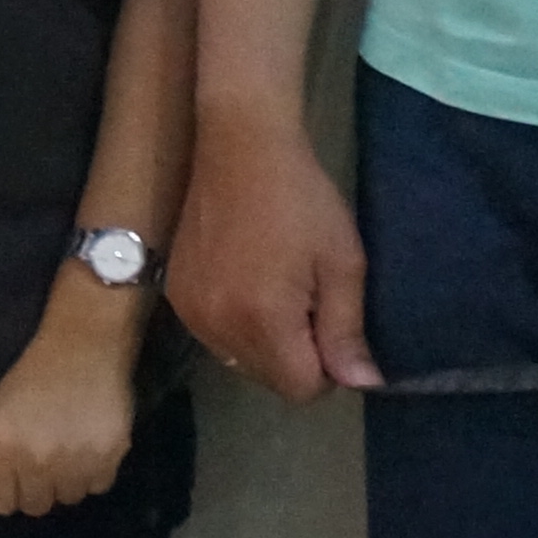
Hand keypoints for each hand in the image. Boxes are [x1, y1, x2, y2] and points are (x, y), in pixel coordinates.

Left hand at [0, 293, 142, 520]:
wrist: (81, 349)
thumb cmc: (28, 382)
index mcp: (1, 447)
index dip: (3, 489)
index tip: (10, 471)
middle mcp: (37, 458)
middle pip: (34, 506)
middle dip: (33, 486)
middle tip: (39, 457)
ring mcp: (76, 460)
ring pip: (67, 499)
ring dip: (64, 481)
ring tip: (65, 447)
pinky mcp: (110, 456)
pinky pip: (97, 487)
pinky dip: (92, 472)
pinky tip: (87, 444)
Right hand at [173, 112, 378, 401]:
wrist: (240, 148)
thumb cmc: (302, 201)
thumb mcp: (342, 262)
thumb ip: (346, 331)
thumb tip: (362, 383)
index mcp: (264, 321)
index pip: (301, 389)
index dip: (328, 369)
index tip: (333, 325)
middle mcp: (218, 326)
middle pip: (268, 379)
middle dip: (296, 358)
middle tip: (309, 302)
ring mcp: (190, 311)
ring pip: (238, 360)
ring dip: (264, 344)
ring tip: (276, 290)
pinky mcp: (175, 294)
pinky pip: (213, 335)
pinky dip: (234, 324)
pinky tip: (246, 282)